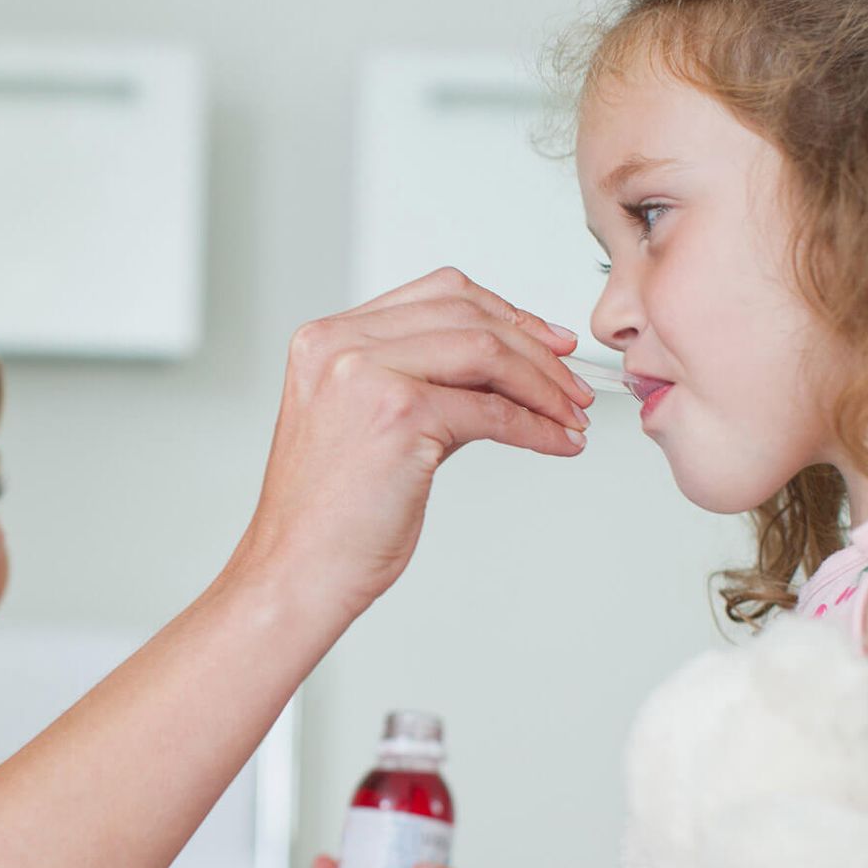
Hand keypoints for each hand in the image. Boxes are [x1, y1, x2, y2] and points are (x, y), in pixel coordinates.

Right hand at [227, 268, 590, 623]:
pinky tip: (556, 441)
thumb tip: (505, 379)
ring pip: (486, 351)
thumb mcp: (370, 426)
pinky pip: (492, 411)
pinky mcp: (398, 413)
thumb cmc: (326, 517)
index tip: (544, 341)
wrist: (296, 572)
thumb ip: (430, 388)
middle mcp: (341, 344)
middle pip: (468, 314)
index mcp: (327, 338)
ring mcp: (367, 373)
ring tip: (570, 414)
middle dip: (534, 346)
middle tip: (571, 381)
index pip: (438, 295)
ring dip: (543, 383)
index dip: (504, 313)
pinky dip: (537, 426)